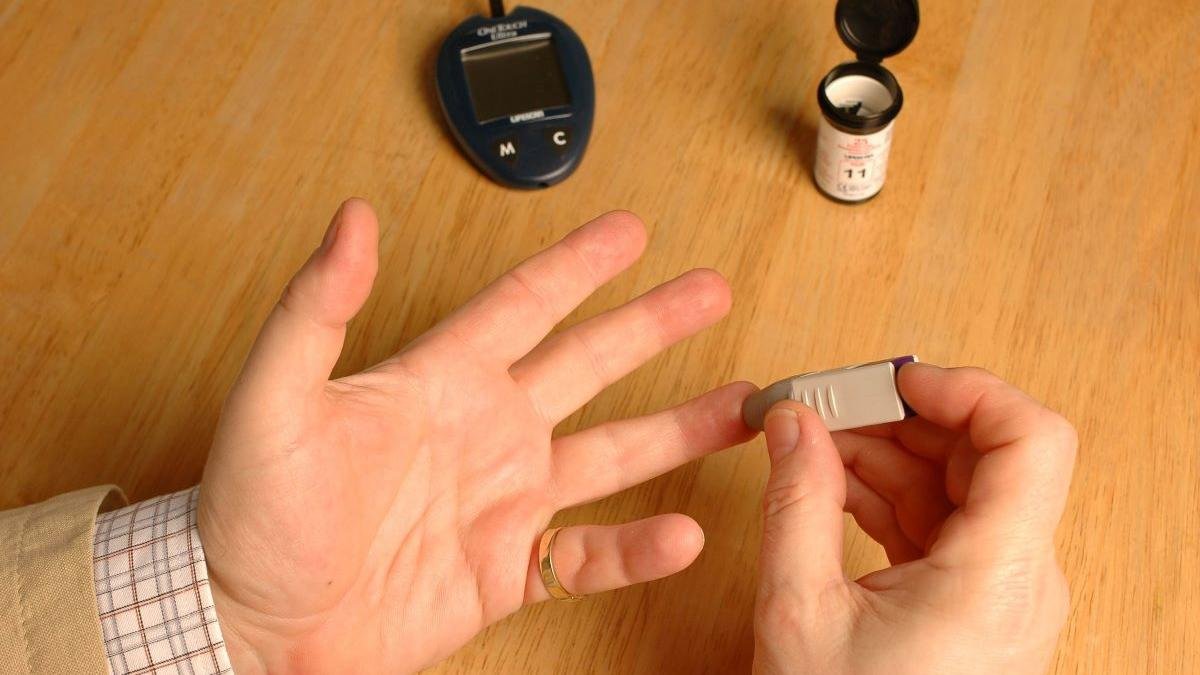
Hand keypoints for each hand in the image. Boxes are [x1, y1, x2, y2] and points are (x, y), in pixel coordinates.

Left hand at [197, 200, 754, 672]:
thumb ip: (318, 309)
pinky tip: (682, 533)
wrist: (251, 628)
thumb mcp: (273, 401)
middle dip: (652, 325)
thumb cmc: (249, 516)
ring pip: (611, 455)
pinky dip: (639, 550)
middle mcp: (483, 434)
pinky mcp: (504, 572)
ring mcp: (501, 503)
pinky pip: (588, 557)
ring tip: (737, 406)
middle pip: (588, 364)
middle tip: (708, 292)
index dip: (578, 265)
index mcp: (437, 383)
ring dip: (676, 429)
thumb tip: (353, 222)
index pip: (523, 305)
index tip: (628, 233)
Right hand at [753, 363, 1075, 674]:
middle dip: (903, 417)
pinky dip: (889, 494)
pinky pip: (942, 524)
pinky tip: (829, 484)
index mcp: (998, 579)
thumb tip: (791, 419)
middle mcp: (1019, 581)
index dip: (966, 389)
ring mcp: (1001, 594)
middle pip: (988, 454)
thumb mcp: (800, 610)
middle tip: (826, 403)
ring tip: (811, 442)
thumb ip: (795, 500)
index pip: (1030, 439)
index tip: (894, 378)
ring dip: (888, 452)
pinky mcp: (974, 605)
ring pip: (961, 485)